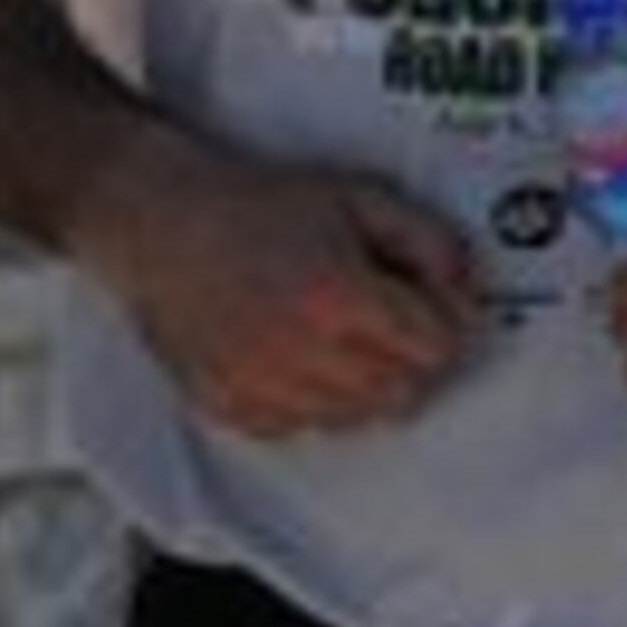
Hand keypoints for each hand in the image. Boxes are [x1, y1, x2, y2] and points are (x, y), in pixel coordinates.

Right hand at [65, 133, 476, 437]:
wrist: (157, 220)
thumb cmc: (259, 205)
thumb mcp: (356, 197)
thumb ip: (426, 239)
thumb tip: (468, 287)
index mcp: (337, 298)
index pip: (437, 347)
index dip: (444, 322)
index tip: (429, 303)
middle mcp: (299, 353)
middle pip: (404, 391)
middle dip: (411, 358)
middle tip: (390, 321)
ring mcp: (259, 386)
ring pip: (357, 418)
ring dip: (365, 384)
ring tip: (339, 335)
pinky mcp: (228, 407)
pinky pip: (302, 429)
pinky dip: (313, 402)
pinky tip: (297, 354)